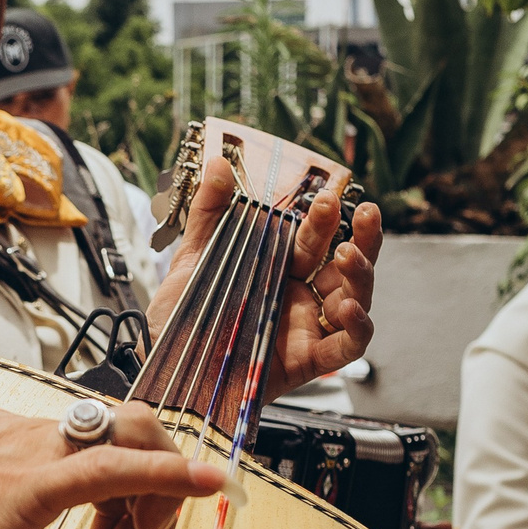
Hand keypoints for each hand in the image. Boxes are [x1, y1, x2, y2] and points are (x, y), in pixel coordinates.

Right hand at [0, 402, 228, 528]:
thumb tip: (7, 524)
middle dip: (153, 480)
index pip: (88, 436)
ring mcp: (22, 452)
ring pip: (129, 442)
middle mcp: (15, 431)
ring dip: (154, 499)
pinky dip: (169, 475)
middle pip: (122, 427)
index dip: (125, 480)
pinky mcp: (29, 485)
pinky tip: (203, 486)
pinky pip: (115, 468)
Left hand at [147, 157, 381, 397]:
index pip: (314, 239)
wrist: (164, 363)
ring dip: (361, 276)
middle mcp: (299, 296)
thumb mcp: (193, 258)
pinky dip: (358, 328)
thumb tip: (219, 165)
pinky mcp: (308, 361)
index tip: (328, 196)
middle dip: (362, 238)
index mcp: (279, 268)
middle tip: (362, 214)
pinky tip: (351, 309)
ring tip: (348, 256)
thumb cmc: (182, 316)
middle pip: (346, 266)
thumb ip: (209, 212)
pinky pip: (347, 346)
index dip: (326, 219)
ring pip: (355, 300)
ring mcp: (307, 328)